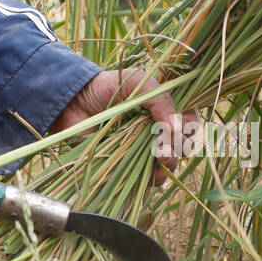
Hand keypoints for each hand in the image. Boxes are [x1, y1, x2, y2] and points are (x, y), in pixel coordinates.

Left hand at [51, 69, 196, 185]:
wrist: (71, 103)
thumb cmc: (105, 87)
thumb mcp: (136, 82)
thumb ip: (160, 99)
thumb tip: (176, 128)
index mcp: (164, 108)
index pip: (190, 119)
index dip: (190, 125)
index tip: (179, 127)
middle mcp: (158, 130)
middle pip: (183, 144)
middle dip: (178, 147)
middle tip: (164, 147)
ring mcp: (144, 149)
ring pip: (170, 163)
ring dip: (170, 164)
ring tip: (160, 159)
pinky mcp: (129, 166)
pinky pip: (149, 178)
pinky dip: (154, 178)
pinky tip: (152, 175)